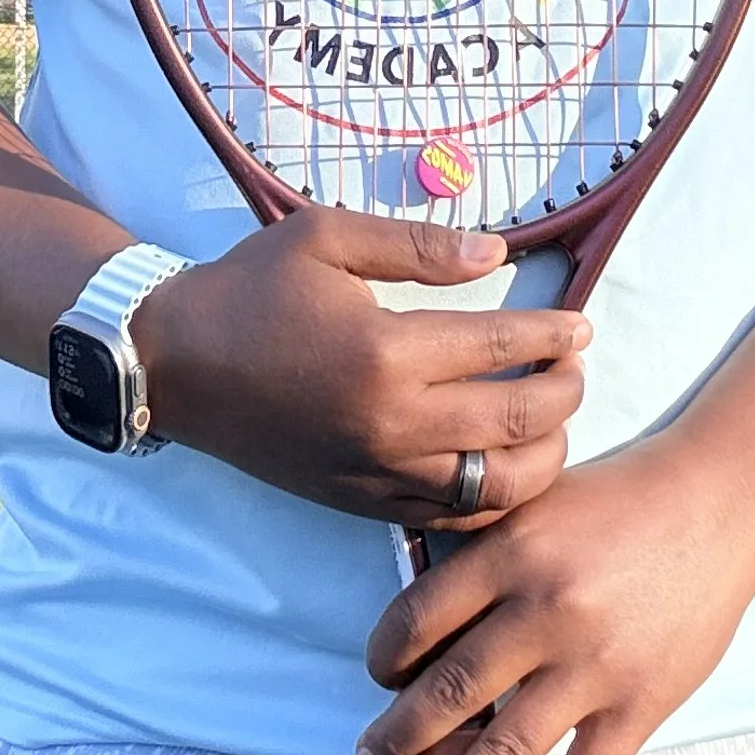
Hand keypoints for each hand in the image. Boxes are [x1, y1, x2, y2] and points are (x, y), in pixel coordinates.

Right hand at [128, 208, 589, 531]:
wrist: (173, 362)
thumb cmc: (249, 289)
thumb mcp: (326, 236)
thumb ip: (418, 245)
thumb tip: (498, 254)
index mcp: (387, 350)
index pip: (504, 345)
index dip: (555, 334)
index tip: (581, 325)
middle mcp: (391, 422)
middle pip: (517, 422)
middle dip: (566, 394)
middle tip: (578, 369)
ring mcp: (377, 471)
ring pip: (495, 487)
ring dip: (544, 456)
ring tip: (551, 421)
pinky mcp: (360, 502)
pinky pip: (449, 518)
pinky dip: (492, 500)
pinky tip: (504, 467)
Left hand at [354, 436, 754, 754]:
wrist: (717, 502)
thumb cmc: (618, 498)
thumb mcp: (535, 501)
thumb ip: (482, 553)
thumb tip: (420, 626)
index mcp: (509, 552)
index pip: (417, 619)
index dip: (383, 658)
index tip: (378, 680)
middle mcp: (543, 611)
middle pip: (448, 694)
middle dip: (396, 742)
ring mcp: (592, 666)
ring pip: (504, 754)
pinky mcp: (639, 706)